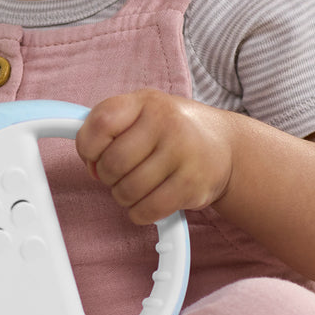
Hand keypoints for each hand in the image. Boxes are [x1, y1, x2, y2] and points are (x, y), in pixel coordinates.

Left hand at [75, 89, 233, 225]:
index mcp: (147, 102)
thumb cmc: (174, 131)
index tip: (95, 156)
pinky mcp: (192, 185)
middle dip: (108, 177)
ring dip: (124, 196)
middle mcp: (166, 123)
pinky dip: (140, 213)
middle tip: (121, 175)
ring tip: (139, 186)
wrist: (227, 146)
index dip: (88, 147)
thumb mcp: (144, 113)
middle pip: (111, 163)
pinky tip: (149, 202)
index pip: (101, 123)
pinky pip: (147, 210)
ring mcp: (182, 153)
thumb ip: (111, 129)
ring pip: (127, 191)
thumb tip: (91, 165)